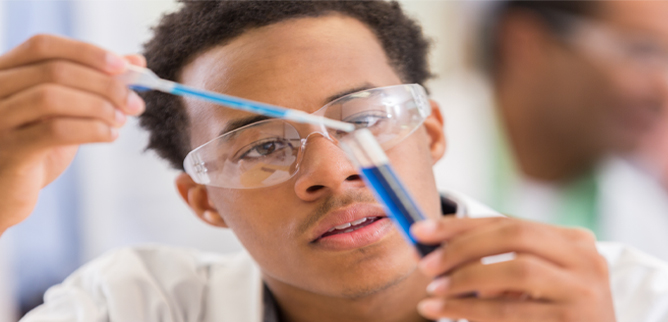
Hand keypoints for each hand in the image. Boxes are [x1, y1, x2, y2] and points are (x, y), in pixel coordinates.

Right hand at [0, 34, 145, 233]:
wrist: (5, 194)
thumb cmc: (35, 147)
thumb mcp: (65, 111)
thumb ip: (95, 84)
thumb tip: (136, 63)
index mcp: (5, 72)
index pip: (44, 46)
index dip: (87, 52)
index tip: (124, 66)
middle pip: (55, 70)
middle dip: (105, 84)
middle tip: (134, 102)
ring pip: (52, 97)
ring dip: (99, 106)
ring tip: (121, 120)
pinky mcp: (9, 150)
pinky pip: (55, 131)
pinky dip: (92, 130)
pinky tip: (110, 135)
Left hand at [411, 217, 615, 321]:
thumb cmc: (550, 315)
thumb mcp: (529, 283)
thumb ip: (494, 262)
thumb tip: (433, 250)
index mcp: (571, 241)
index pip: (506, 222)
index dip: (459, 225)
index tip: (419, 231)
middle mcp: (584, 259)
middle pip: (513, 236)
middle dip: (462, 247)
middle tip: (425, 266)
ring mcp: (584, 290)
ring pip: (515, 271)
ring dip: (465, 281)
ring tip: (432, 294)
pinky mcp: (574, 321)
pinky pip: (511, 313)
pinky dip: (473, 311)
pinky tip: (448, 312)